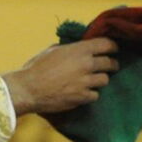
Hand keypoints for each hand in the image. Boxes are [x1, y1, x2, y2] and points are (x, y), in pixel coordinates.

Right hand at [1, 38, 118, 115]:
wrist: (28, 89)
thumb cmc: (36, 67)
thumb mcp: (52, 50)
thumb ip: (69, 48)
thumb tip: (77, 48)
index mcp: (78, 50)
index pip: (106, 44)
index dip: (112, 46)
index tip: (113, 49)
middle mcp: (85, 65)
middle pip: (110, 63)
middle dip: (111, 64)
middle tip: (110, 66)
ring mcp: (85, 82)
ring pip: (105, 80)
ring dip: (100, 79)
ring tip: (93, 80)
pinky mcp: (83, 97)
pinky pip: (95, 95)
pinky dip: (90, 93)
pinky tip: (83, 92)